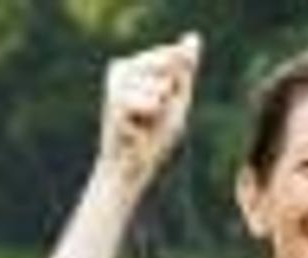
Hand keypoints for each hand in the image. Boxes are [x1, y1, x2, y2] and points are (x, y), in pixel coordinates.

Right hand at [98, 34, 198, 191]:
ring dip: (160, 110)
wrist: (131, 169)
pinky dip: (152, 119)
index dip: (177, 84)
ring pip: (160, 85)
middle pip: (168, 65)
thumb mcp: (177, 97)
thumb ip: (184, 68)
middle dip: (171, 94)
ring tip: (144, 122)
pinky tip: (137, 129)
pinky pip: (152, 102)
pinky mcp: (113, 101)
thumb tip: (194, 38)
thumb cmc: (154, 137)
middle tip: (154, 115)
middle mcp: (120, 68)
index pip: (174, 55)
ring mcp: (115, 83)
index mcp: (135, 64)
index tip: (163, 104)